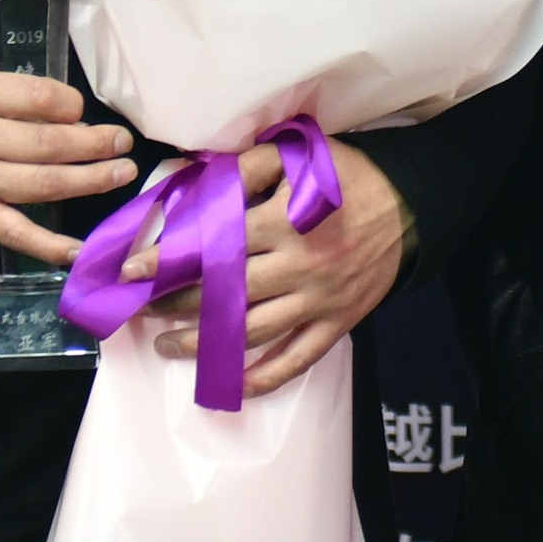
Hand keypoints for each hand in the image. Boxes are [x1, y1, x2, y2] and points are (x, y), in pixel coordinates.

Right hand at [0, 65, 140, 263]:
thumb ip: (7, 90)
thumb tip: (63, 108)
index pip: (37, 98)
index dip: (70, 104)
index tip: (80, 108)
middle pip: (47, 143)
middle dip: (93, 143)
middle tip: (122, 142)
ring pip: (42, 185)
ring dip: (89, 181)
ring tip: (121, 174)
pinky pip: (15, 233)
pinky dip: (49, 246)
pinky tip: (80, 250)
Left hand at [148, 145, 409, 398]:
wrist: (411, 207)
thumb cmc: (349, 177)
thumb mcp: (301, 156)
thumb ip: (249, 166)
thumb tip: (200, 182)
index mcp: (284, 223)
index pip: (214, 246)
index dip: (168, 259)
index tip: (131, 271)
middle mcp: (298, 267)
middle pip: (224, 294)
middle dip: (174, 304)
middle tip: (140, 307)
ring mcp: (318, 302)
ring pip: (251, 333)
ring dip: (204, 344)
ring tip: (166, 345)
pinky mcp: (336, 324)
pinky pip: (296, 360)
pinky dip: (262, 379)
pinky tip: (228, 385)